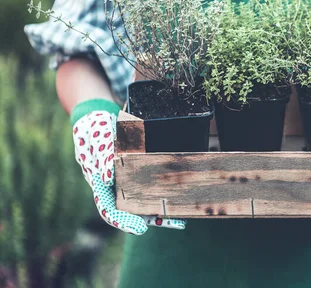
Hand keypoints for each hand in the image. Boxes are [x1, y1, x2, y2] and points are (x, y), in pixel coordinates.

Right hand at [72, 100, 185, 233]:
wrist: (99, 116)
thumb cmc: (95, 129)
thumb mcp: (96, 139)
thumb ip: (102, 158)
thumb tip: (109, 178)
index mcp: (99, 183)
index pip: (109, 209)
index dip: (123, 221)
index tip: (139, 228)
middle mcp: (113, 186)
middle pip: (131, 210)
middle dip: (150, 218)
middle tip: (172, 222)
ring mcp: (126, 180)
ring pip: (143, 201)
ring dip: (161, 210)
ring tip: (180, 217)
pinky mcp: (138, 171)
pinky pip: (152, 185)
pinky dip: (163, 192)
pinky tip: (179, 196)